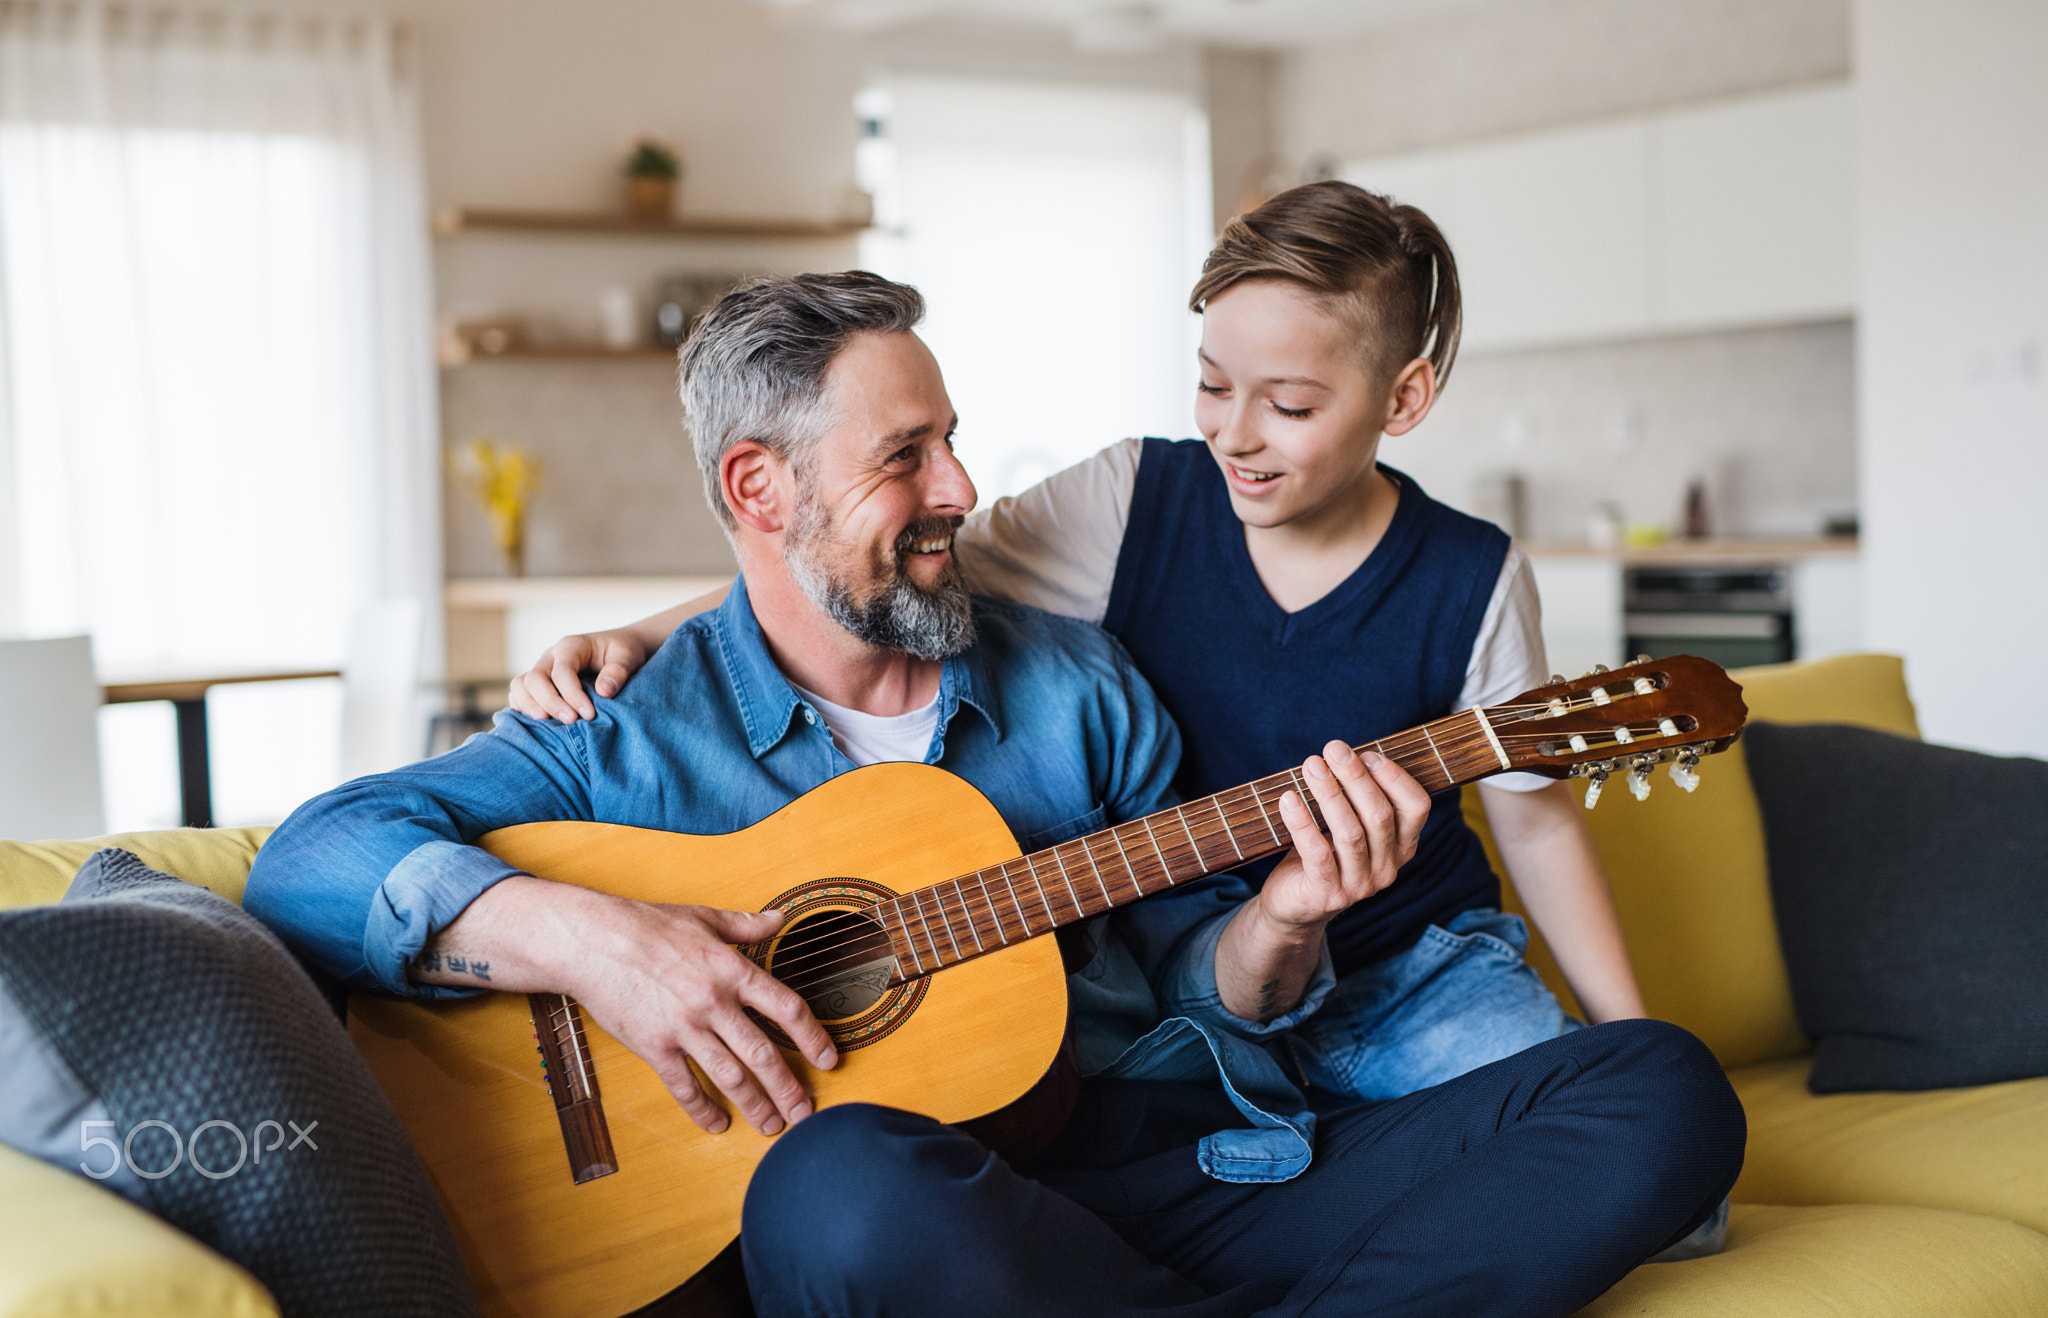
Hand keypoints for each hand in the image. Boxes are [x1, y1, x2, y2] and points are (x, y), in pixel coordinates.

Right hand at [508, 629, 648, 722]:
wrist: (620, 648)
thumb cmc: (623, 652)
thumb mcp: (628, 656)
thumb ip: (618, 671)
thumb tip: (604, 691)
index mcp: (571, 646)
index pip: (561, 672)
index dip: (572, 695)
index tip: (589, 714)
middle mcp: (550, 657)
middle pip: (534, 679)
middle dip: (550, 703)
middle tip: (570, 721)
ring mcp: (541, 670)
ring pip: (520, 685)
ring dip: (529, 706)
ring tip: (547, 725)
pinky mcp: (538, 684)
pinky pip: (519, 694)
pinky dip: (522, 709)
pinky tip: (539, 725)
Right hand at [565, 898, 838, 1136]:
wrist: (592, 941)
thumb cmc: (647, 925)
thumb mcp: (704, 917)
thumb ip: (746, 925)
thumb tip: (779, 916)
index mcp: (732, 971)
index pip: (786, 1009)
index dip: (813, 1037)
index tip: (828, 1060)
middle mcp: (713, 1003)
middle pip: (763, 1054)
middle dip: (789, 1089)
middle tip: (805, 1114)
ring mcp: (684, 1028)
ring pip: (729, 1077)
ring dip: (755, 1105)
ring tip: (772, 1125)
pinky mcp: (654, 1047)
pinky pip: (684, 1086)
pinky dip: (702, 1109)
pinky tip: (717, 1123)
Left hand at [1260, 741, 1431, 930]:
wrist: (1295, 905)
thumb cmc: (1324, 852)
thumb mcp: (1349, 824)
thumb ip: (1357, 796)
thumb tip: (1346, 753)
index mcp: (1402, 846)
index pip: (1416, 807)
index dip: (1395, 778)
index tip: (1367, 754)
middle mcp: (1388, 867)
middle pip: (1380, 815)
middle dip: (1356, 778)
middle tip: (1333, 749)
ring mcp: (1360, 885)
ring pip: (1350, 833)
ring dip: (1329, 793)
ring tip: (1311, 765)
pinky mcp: (1328, 894)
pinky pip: (1317, 853)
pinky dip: (1302, 823)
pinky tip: (1288, 798)